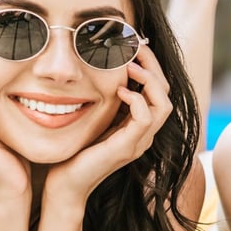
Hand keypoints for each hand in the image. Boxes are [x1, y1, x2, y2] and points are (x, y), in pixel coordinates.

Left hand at [43, 45, 172, 204]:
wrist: (64, 185)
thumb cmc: (73, 151)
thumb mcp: (93, 117)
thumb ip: (103, 98)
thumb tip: (99, 66)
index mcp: (138, 125)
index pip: (158, 90)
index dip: (150, 65)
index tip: (133, 45)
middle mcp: (144, 134)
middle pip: (166, 93)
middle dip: (152, 66)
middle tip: (135, 46)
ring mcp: (138, 142)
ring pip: (163, 105)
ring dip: (148, 80)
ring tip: (129, 66)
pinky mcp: (127, 148)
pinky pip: (146, 119)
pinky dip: (137, 100)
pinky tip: (120, 90)